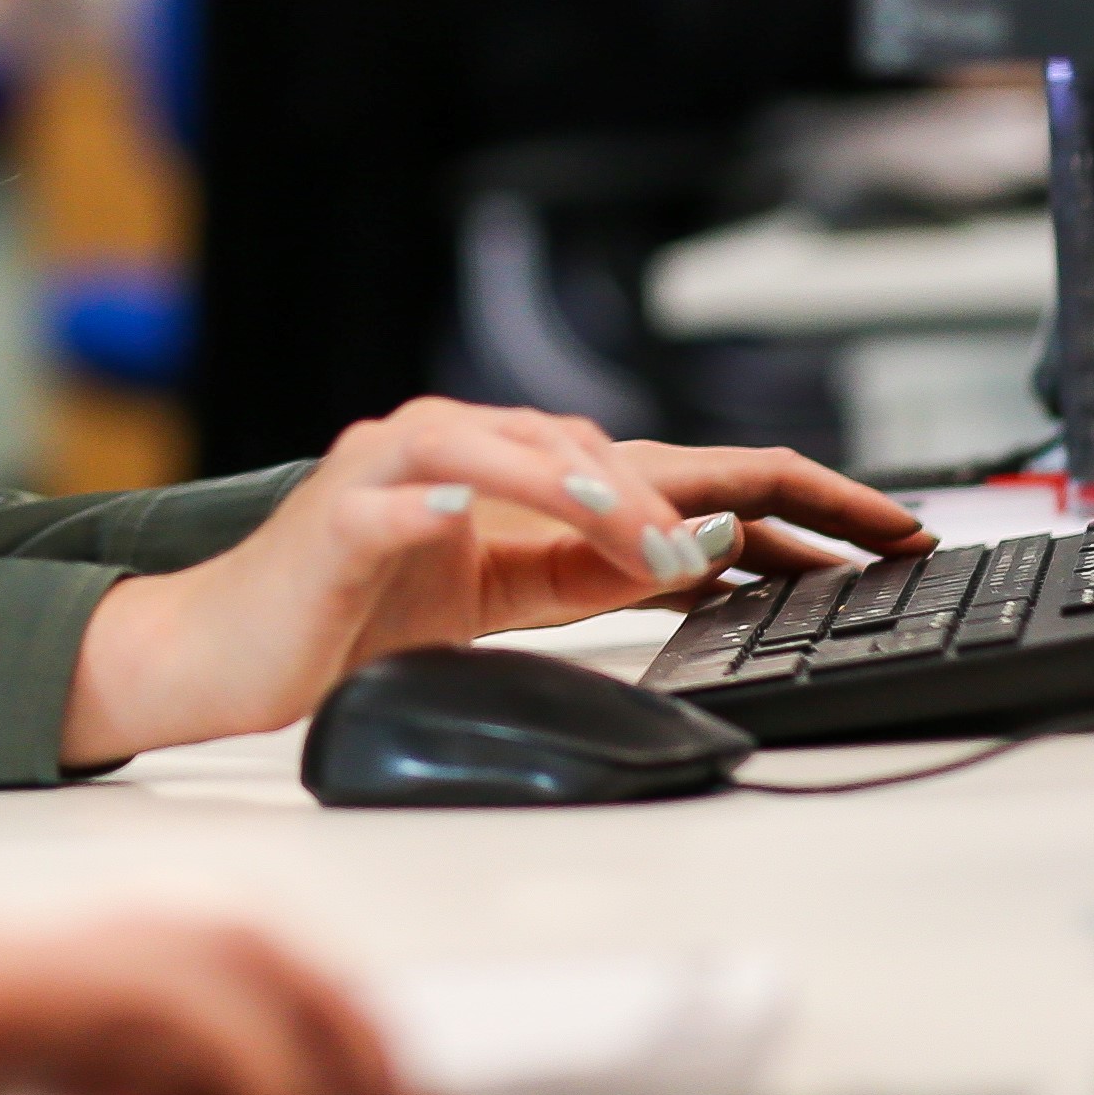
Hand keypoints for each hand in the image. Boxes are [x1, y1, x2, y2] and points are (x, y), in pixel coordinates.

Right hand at [62, 403, 932, 765]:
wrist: (222, 651)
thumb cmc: (350, 620)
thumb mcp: (499, 600)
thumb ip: (587, 571)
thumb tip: (703, 556)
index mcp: (503, 471)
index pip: (655, 465)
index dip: (768, 490)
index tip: (871, 525)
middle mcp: (452, 447)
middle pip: (590, 443)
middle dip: (693, 490)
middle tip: (771, 544)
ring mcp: (389, 470)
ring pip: (500, 446)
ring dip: (582, 487)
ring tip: (643, 536)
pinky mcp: (334, 515)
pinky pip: (393, 493)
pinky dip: (435, 497)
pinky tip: (468, 515)